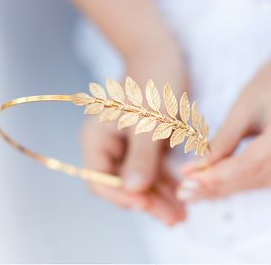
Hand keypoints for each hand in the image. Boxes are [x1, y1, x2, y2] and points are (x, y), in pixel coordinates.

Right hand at [81, 53, 187, 224]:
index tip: (146, 205)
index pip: (99, 179)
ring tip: (181, 214)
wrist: (161, 60)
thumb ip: (141, 155)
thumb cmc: (152, 82)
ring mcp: (125, 149)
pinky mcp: (142, 148)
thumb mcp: (148, 120)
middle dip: (147, 203)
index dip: (120, 197)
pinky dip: (164, 183)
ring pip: (139, 183)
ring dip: (159, 198)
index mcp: (96, 139)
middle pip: (121, 186)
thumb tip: (133, 190)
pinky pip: (151, 172)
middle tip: (174, 219)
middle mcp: (107, 147)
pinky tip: (179, 194)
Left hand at [176, 62, 270, 201]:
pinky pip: (254, 178)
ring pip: (251, 182)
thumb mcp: (244, 110)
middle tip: (183, 192)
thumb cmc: (268, 86)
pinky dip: (230, 183)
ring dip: (219, 189)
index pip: (249, 164)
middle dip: (214, 187)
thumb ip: (224, 140)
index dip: (217, 174)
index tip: (189, 178)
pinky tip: (209, 187)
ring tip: (191, 193)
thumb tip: (198, 165)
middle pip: (249, 178)